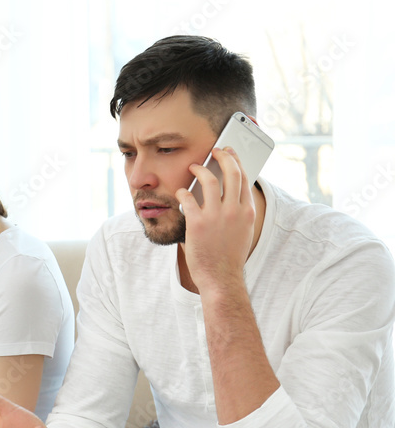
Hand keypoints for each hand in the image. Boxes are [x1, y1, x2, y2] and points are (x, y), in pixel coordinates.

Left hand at [175, 147, 255, 292]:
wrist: (221, 277)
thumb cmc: (229, 255)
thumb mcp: (243, 230)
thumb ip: (239, 211)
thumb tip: (232, 193)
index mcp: (247, 211)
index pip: (244, 178)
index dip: (236, 161)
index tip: (229, 153)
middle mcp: (234, 210)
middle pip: (231, 172)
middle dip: (222, 156)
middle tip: (214, 150)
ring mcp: (216, 216)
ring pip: (208, 180)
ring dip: (199, 169)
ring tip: (193, 167)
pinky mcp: (197, 223)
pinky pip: (187, 198)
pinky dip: (183, 192)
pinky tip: (180, 194)